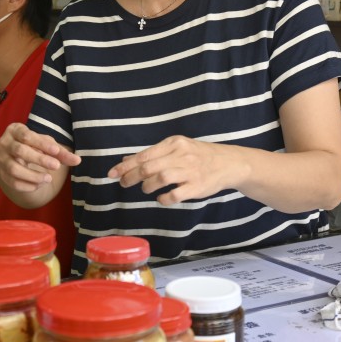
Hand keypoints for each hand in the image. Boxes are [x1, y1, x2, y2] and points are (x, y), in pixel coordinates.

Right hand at [0, 123, 80, 192]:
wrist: (12, 155)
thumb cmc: (32, 146)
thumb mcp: (46, 145)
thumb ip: (60, 152)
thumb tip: (78, 160)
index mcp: (14, 130)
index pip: (27, 136)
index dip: (41, 143)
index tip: (56, 150)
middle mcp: (4, 143)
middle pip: (19, 151)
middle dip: (39, 159)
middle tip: (56, 166)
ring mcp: (1, 159)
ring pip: (14, 169)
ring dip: (32, 175)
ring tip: (48, 178)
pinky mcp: (1, 173)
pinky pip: (12, 182)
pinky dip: (27, 185)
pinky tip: (39, 185)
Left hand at [108, 135, 233, 204]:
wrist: (228, 163)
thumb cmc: (198, 156)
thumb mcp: (176, 148)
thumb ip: (152, 155)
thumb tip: (126, 159)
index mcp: (174, 143)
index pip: (144, 155)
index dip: (125, 166)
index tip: (111, 174)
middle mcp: (181, 155)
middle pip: (148, 167)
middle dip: (131, 177)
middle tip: (124, 184)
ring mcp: (190, 171)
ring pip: (160, 178)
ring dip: (147, 186)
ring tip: (146, 189)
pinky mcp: (197, 186)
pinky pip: (174, 194)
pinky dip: (163, 198)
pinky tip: (161, 198)